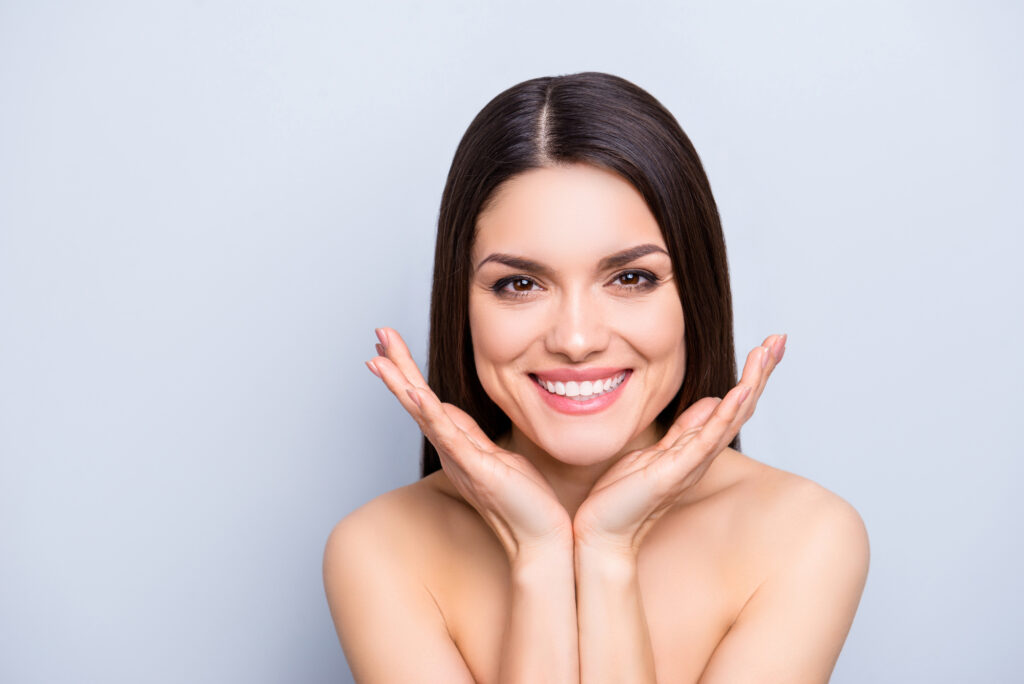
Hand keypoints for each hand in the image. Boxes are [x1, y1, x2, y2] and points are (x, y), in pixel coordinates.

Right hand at [366, 327, 572, 560]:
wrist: (541, 537)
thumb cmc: (525, 502)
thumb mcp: (497, 457)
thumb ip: (472, 435)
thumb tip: (451, 411)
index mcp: (458, 445)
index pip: (427, 400)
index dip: (408, 372)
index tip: (390, 346)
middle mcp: (452, 451)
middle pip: (417, 400)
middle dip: (397, 366)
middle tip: (378, 333)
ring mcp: (460, 459)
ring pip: (423, 414)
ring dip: (401, 383)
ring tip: (380, 357)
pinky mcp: (475, 469)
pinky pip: (448, 436)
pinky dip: (429, 414)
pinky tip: (413, 393)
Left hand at [572, 334, 786, 555]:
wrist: (601, 531)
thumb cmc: (623, 495)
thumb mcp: (657, 451)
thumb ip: (685, 429)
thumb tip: (712, 400)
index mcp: (696, 448)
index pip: (732, 405)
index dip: (751, 376)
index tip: (767, 345)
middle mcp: (701, 455)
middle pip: (741, 408)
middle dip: (761, 372)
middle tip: (780, 338)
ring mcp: (691, 464)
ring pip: (730, 418)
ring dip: (750, 384)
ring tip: (767, 353)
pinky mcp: (674, 474)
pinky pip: (706, 441)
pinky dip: (725, 415)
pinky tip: (740, 391)